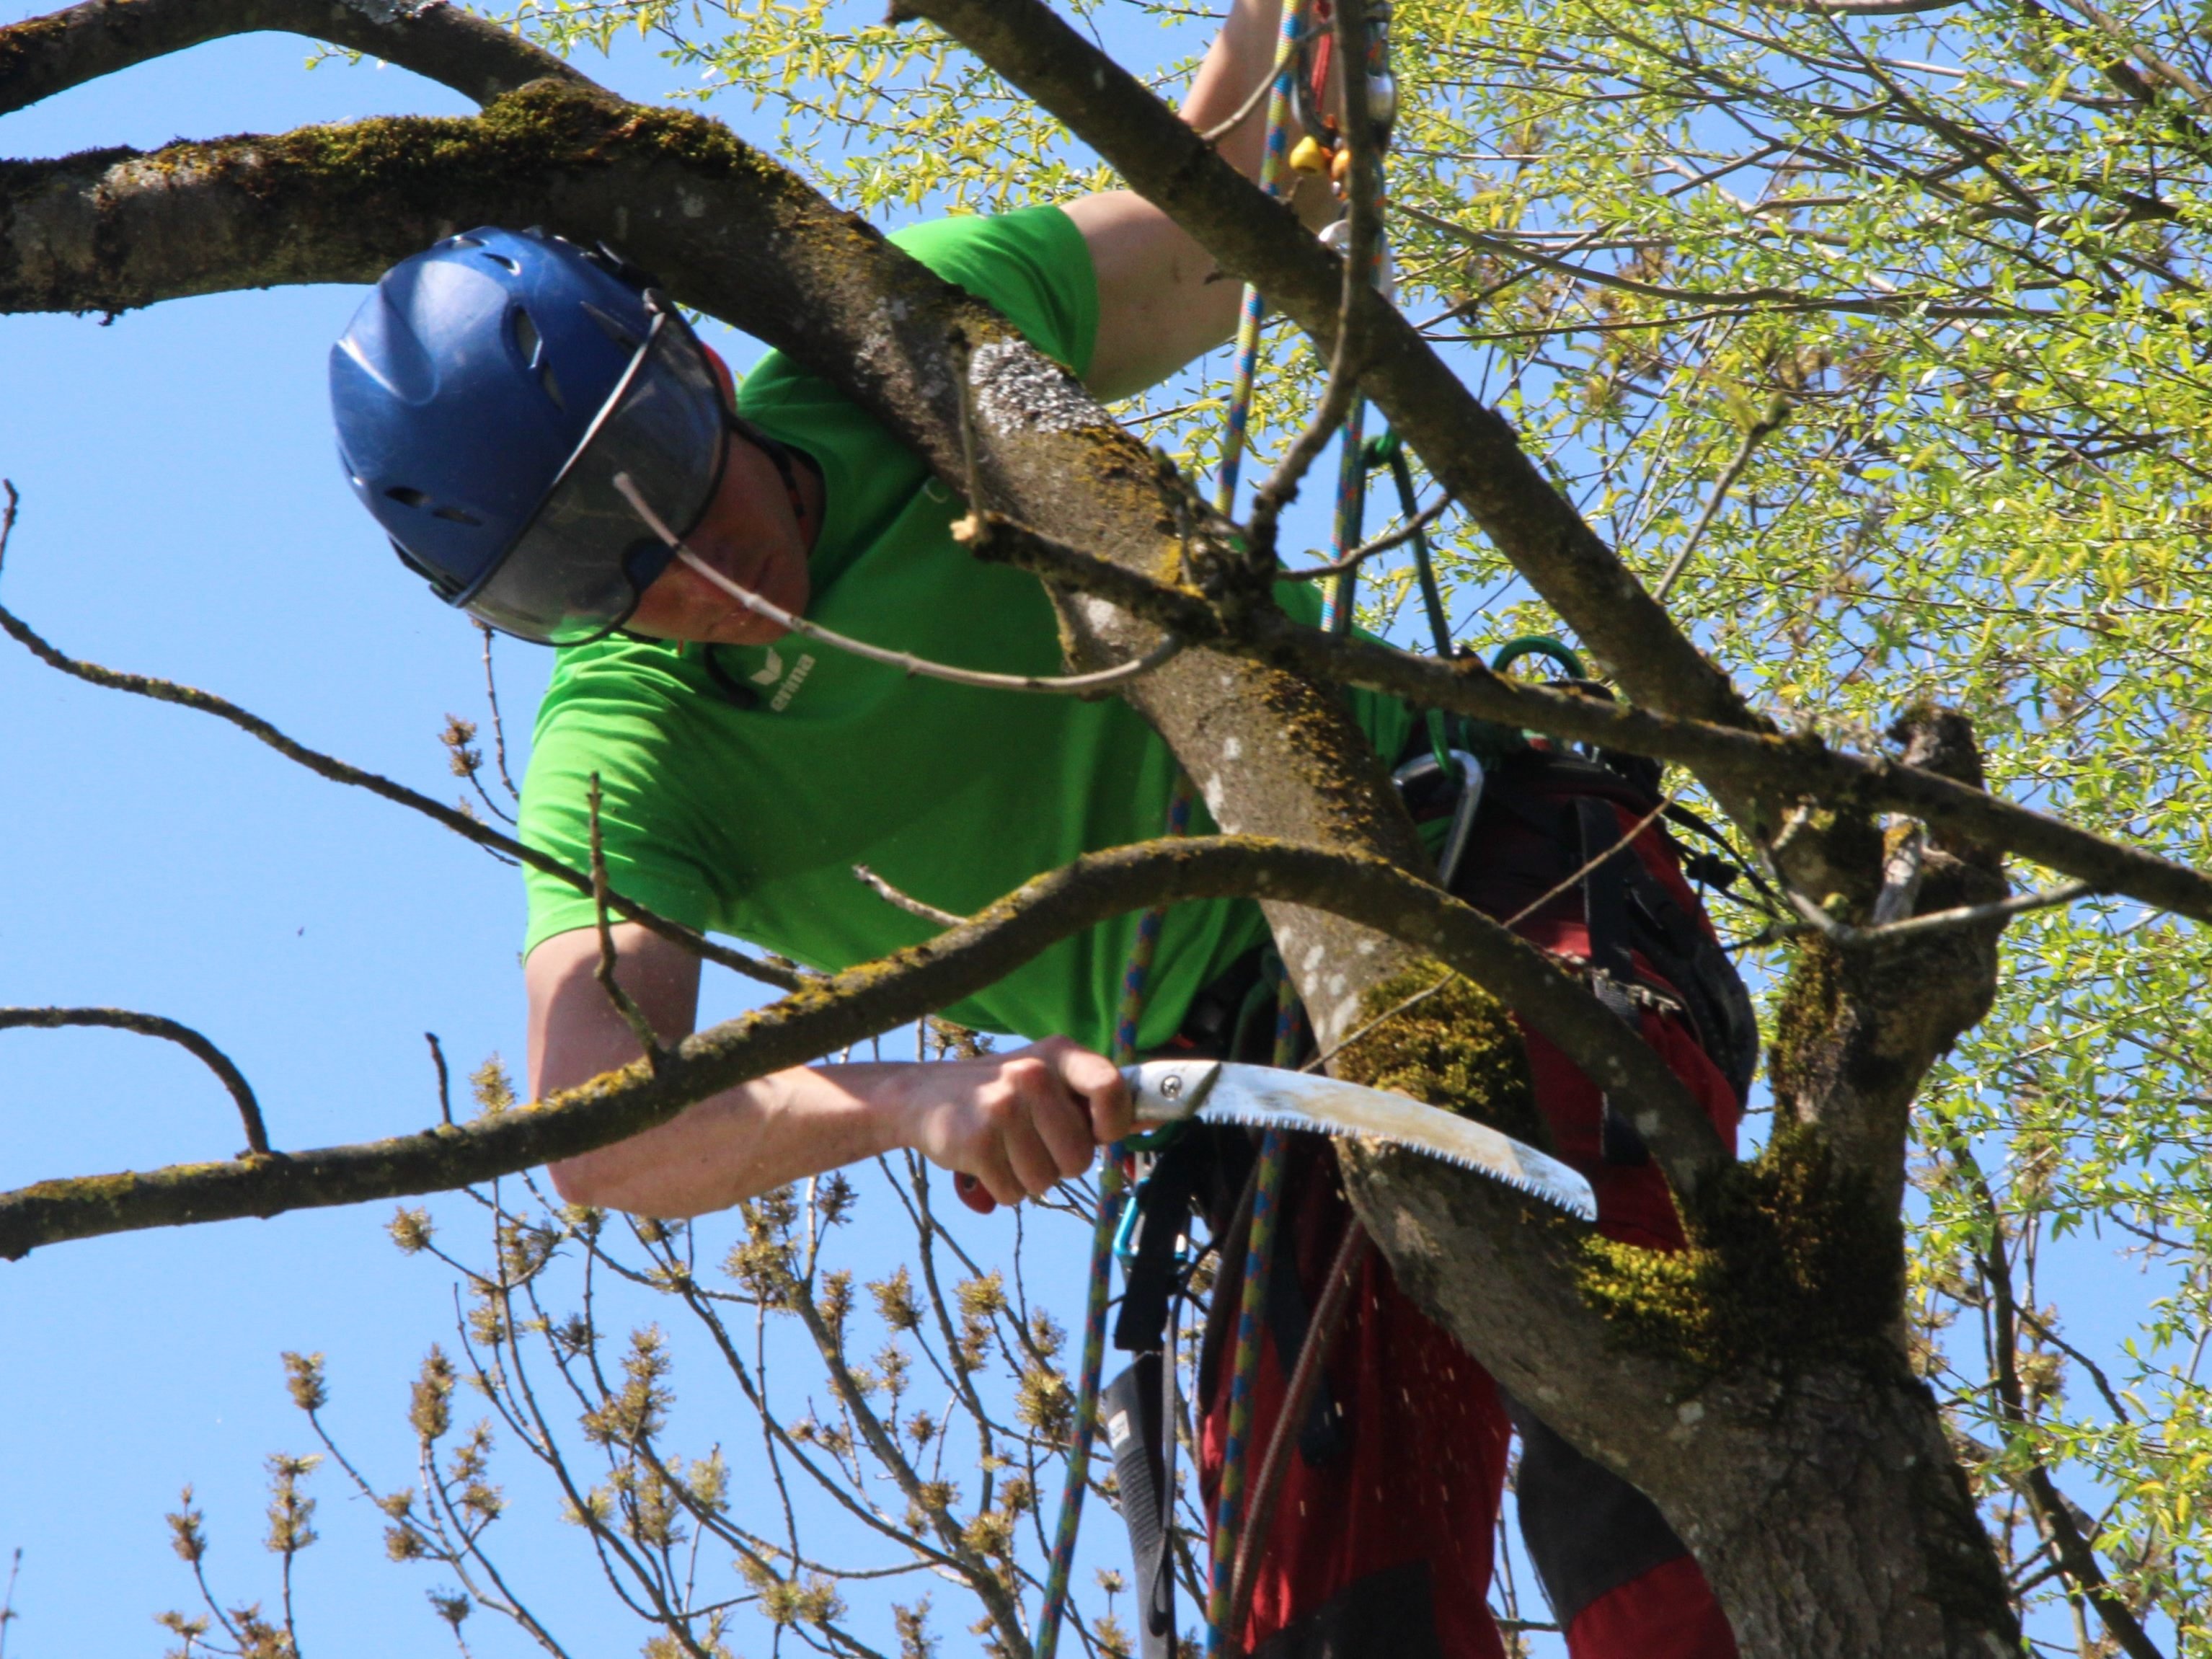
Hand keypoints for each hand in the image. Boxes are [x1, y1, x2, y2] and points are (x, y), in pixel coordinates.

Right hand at [903, 1037, 1132, 1209]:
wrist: (921, 1096)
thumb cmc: (1000, 1093)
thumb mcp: (1047, 1079)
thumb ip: (1094, 1099)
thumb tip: (1154, 1120)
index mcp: (1059, 1054)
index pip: (1111, 1088)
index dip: (1113, 1124)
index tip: (1098, 1134)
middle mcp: (1032, 1075)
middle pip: (1080, 1157)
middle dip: (1060, 1164)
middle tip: (1033, 1142)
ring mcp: (1002, 1107)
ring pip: (1045, 1182)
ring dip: (1028, 1178)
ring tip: (1005, 1149)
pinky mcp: (976, 1141)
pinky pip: (1013, 1194)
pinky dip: (1002, 1189)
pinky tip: (985, 1160)